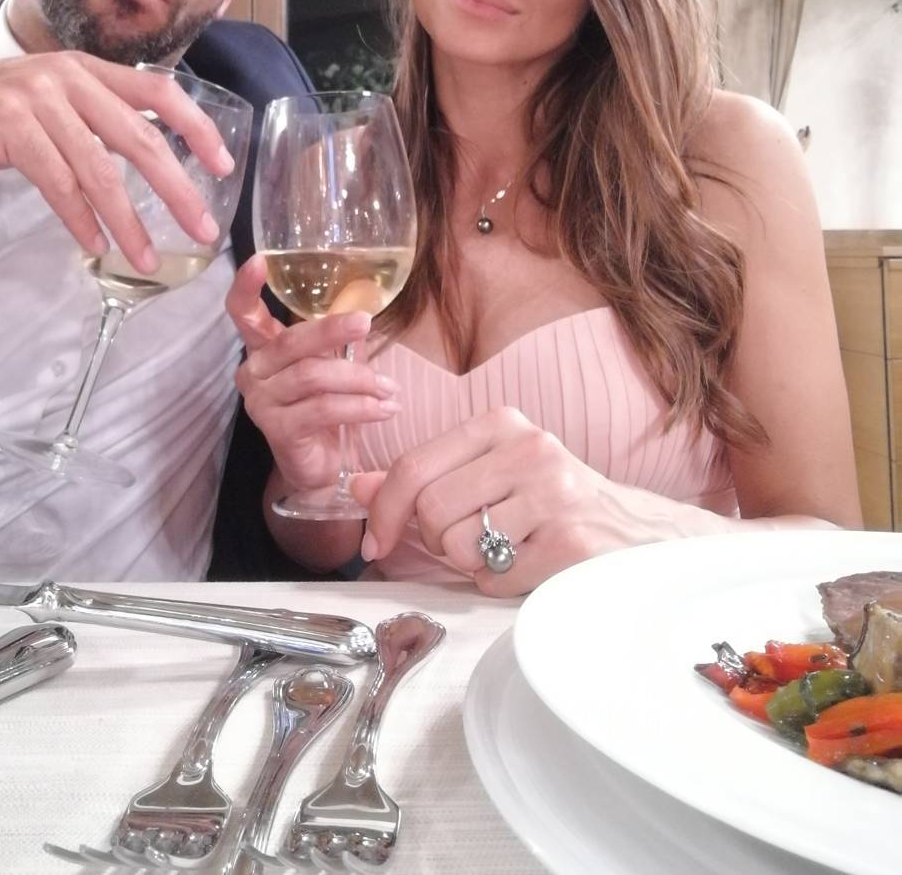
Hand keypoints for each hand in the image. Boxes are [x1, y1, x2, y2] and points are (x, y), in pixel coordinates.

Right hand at [0, 52, 231, 273]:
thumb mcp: (47, 104)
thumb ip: (92, 119)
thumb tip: (148, 156)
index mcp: (85, 69)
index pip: (159, 91)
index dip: (196, 127)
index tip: (225, 164)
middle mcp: (67, 77)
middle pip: (140, 138)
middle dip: (177, 189)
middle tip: (202, 228)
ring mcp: (36, 98)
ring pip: (100, 168)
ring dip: (129, 221)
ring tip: (147, 259)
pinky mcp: (6, 126)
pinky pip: (58, 182)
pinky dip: (81, 220)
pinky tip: (96, 247)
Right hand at [226, 254, 400, 489]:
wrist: (321, 470)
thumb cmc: (327, 412)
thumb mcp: (337, 367)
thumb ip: (342, 339)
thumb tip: (365, 301)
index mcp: (264, 349)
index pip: (243, 313)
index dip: (246, 286)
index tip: (260, 259)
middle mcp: (254, 372)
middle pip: (291, 342)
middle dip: (331, 330)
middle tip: (366, 322)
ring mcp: (261, 402)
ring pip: (312, 376)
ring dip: (358, 379)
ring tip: (389, 388)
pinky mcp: (276, 430)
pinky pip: (322, 408)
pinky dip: (360, 407)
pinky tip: (385, 409)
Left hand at [353, 405, 733, 595]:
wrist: (648, 538)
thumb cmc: (558, 507)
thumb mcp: (491, 475)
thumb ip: (427, 477)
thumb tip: (361, 485)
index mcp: (504, 424)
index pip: (415, 465)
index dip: (383, 510)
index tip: (374, 542)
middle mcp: (530, 448)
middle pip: (431, 509)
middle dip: (437, 542)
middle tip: (470, 544)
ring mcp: (555, 493)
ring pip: (459, 546)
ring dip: (472, 565)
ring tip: (508, 551)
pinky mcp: (570, 541)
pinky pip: (496, 577)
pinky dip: (503, 584)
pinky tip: (534, 566)